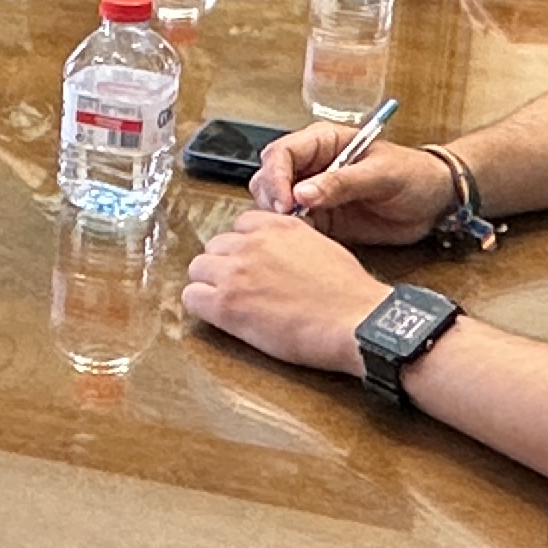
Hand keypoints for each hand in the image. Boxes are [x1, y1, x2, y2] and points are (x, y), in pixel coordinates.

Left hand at [179, 209, 389, 375]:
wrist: (355, 321)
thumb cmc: (349, 295)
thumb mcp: (323, 249)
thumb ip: (293, 244)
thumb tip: (281, 255)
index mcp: (278, 226)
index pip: (240, 226)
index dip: (244, 248)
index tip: (252, 265)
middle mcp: (252, 243)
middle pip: (215, 247)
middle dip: (225, 266)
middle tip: (242, 288)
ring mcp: (236, 271)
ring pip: (197, 269)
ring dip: (210, 285)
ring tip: (231, 303)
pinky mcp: (226, 302)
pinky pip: (191, 297)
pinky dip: (202, 307)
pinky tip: (221, 317)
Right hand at [245, 121, 458, 245]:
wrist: (436, 202)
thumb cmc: (415, 175)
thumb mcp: (382, 174)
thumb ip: (343, 182)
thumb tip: (303, 193)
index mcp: (324, 142)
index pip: (282, 153)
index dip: (276, 176)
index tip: (287, 202)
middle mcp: (313, 166)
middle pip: (269, 178)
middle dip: (271, 198)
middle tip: (286, 219)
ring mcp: (314, 194)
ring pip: (275, 205)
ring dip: (278, 219)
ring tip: (298, 231)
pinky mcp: (322, 220)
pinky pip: (295, 228)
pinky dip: (292, 236)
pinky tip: (305, 242)